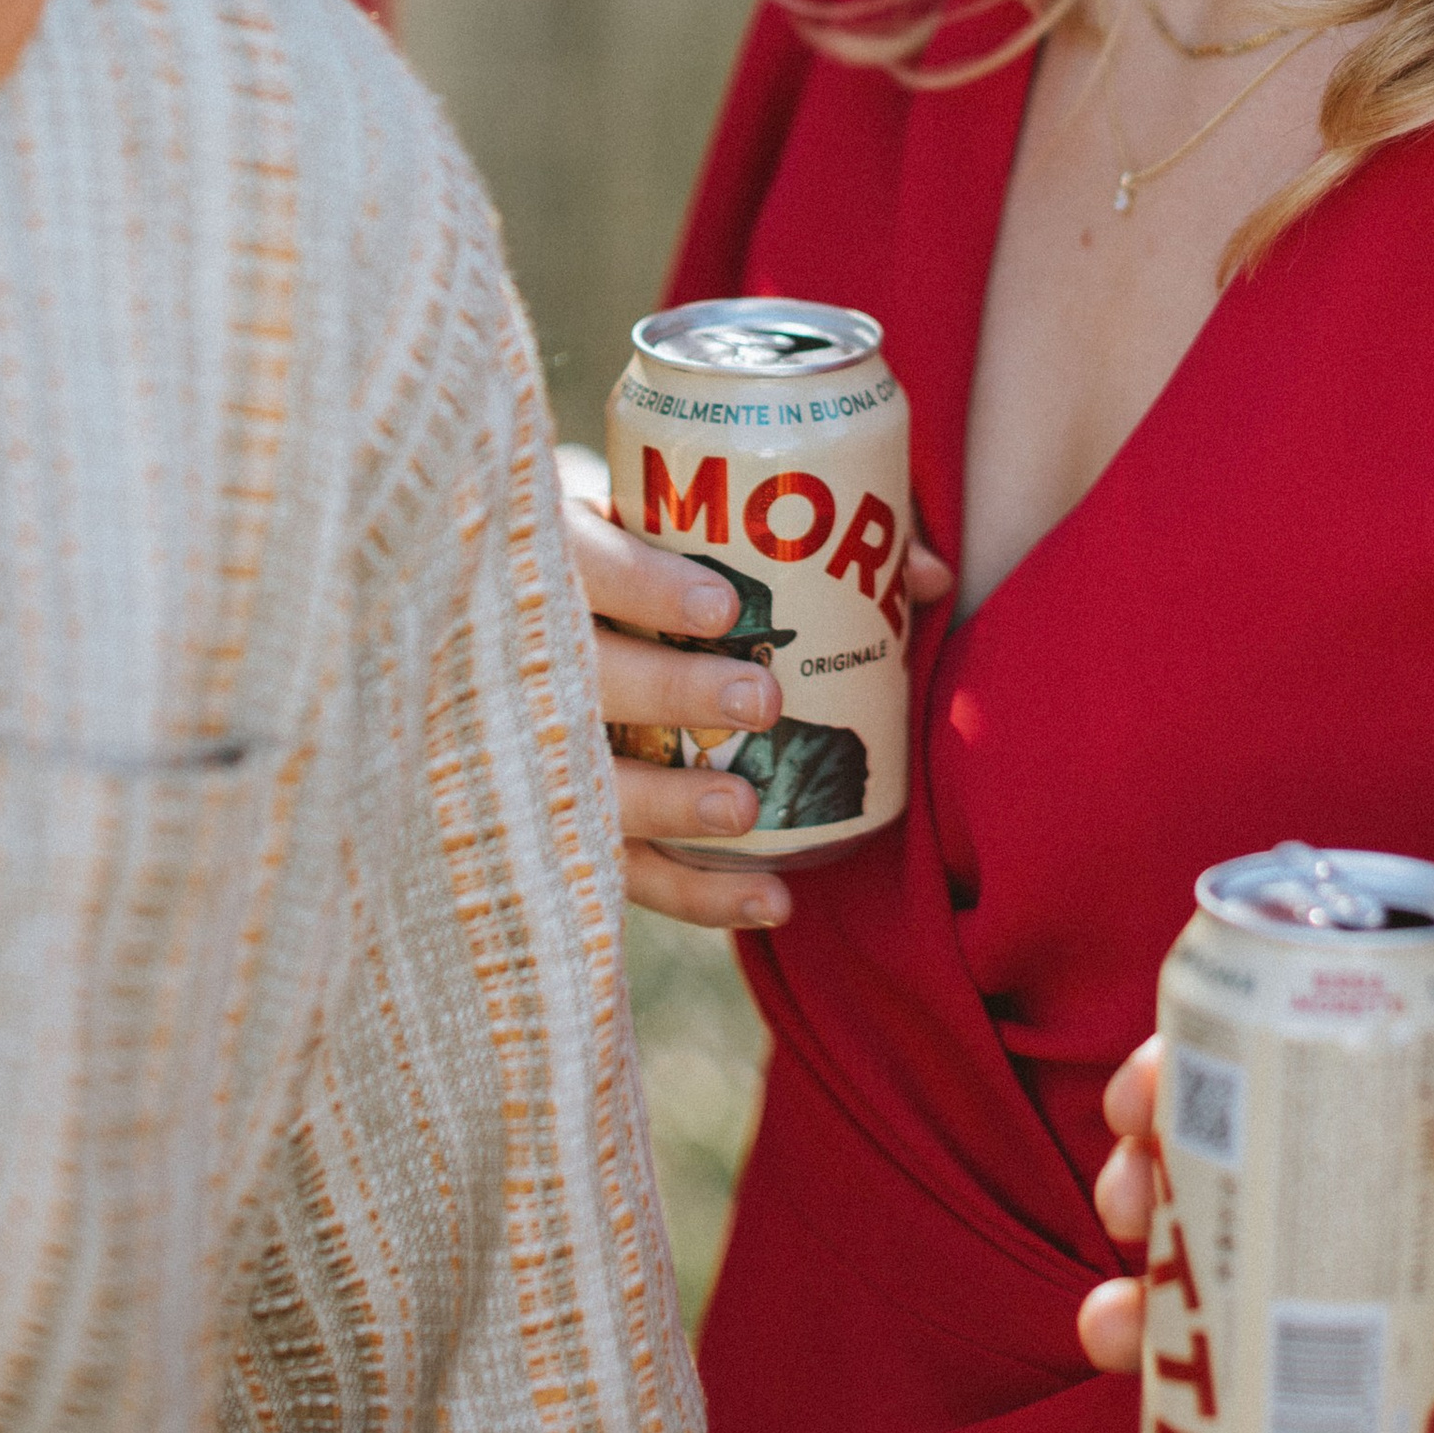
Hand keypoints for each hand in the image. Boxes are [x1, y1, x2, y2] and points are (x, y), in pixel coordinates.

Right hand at [556, 455, 952, 929]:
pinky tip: (770, 905)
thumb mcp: (675, 527)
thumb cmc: (625, 566)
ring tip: (745, 810)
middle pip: (581, 680)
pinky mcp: (554, 825)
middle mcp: (516, 654)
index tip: (724, 605)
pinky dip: (695, 895)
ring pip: (585, 787)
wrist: (503, 624)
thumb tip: (930, 577)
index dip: (645, 586)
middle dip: (671, 694)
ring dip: (670, 805)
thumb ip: (799, 543)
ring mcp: (522, 747)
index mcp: (547, 558)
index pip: (581, 564)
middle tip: (761, 700)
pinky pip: (618, 868)